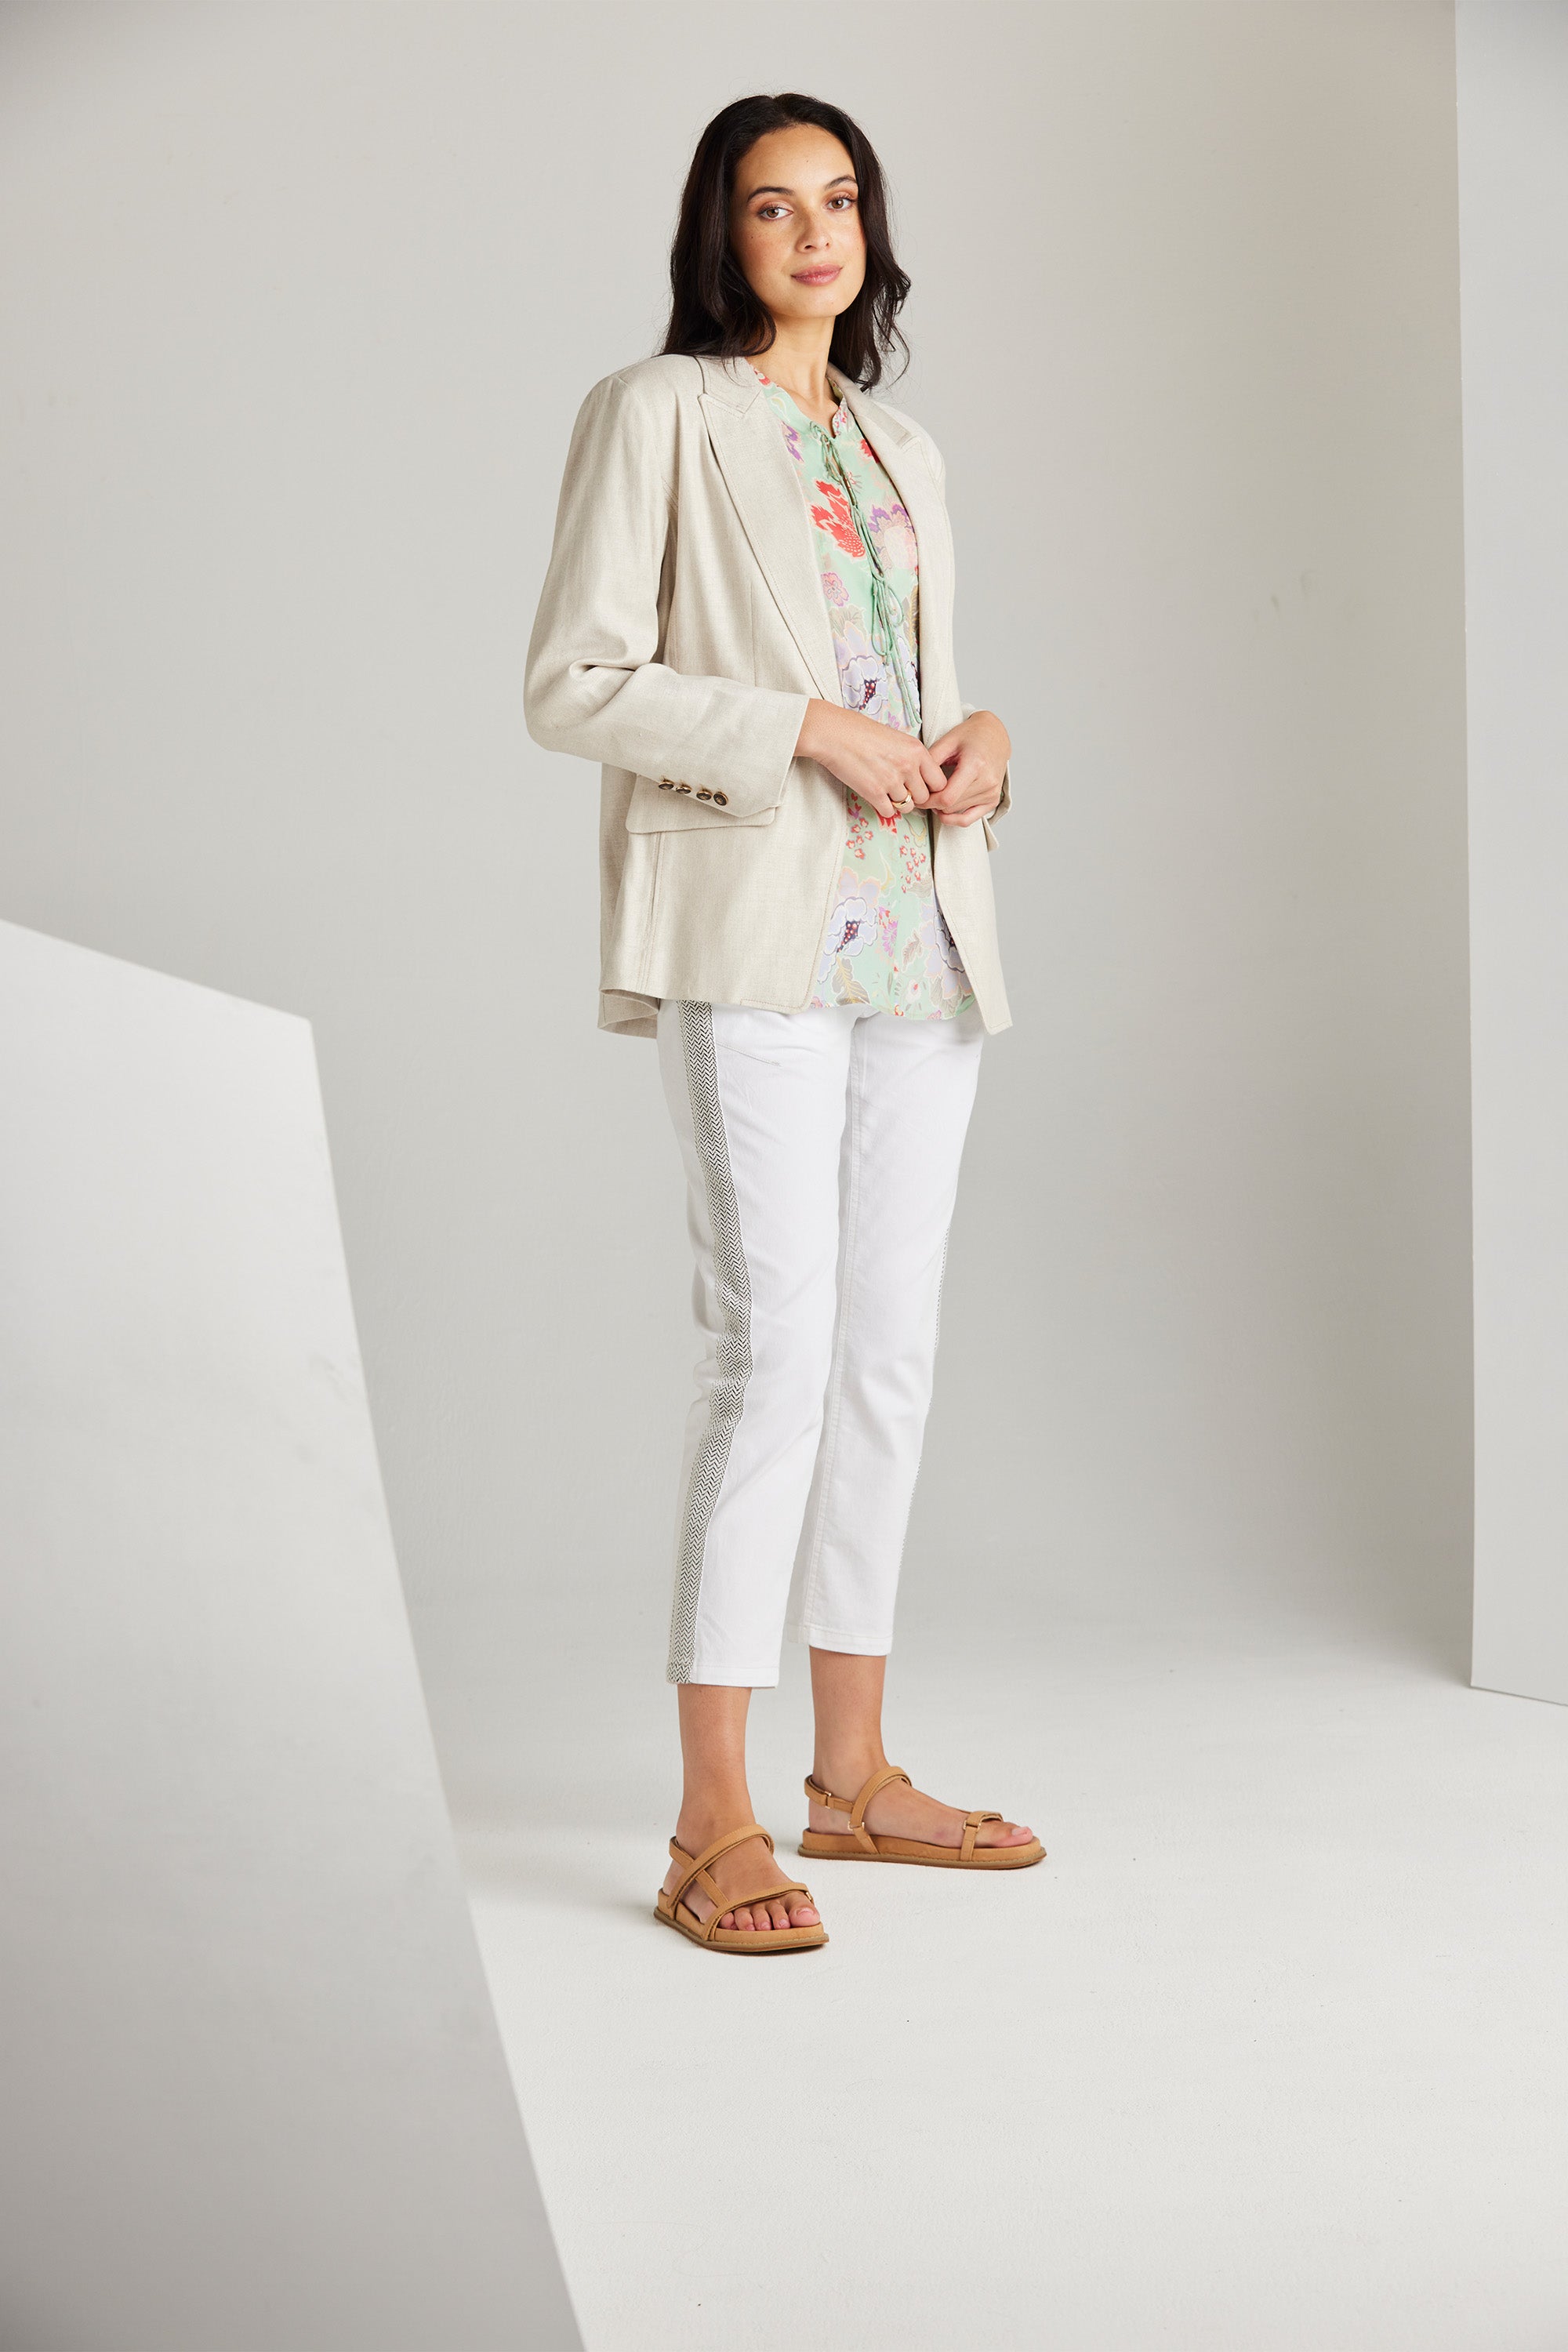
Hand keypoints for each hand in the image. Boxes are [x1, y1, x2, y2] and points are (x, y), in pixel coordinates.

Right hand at [795, 700, 951, 822]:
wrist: (834, 734)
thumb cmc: (861, 732)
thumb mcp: (896, 738)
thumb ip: (911, 757)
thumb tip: (919, 776)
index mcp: (916, 750)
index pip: (939, 781)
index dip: (931, 787)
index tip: (921, 786)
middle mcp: (908, 766)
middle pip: (924, 797)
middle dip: (914, 796)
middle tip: (901, 790)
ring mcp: (892, 781)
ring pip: (907, 806)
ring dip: (899, 803)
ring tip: (886, 791)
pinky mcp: (874, 793)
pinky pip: (889, 812)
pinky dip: (884, 807)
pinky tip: (876, 795)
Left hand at [924, 711, 1009, 826]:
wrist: (994, 735)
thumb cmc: (971, 735)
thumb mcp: (947, 741)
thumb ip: (931, 761)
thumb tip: (916, 781)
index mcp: (975, 766)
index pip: (947, 797)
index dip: (928, 801)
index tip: (918, 796)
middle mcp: (987, 782)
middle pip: (950, 807)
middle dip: (932, 804)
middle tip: (924, 795)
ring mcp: (991, 793)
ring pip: (956, 814)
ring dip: (942, 809)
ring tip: (935, 795)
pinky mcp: (993, 801)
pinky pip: (968, 820)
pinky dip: (954, 819)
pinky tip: (944, 811)